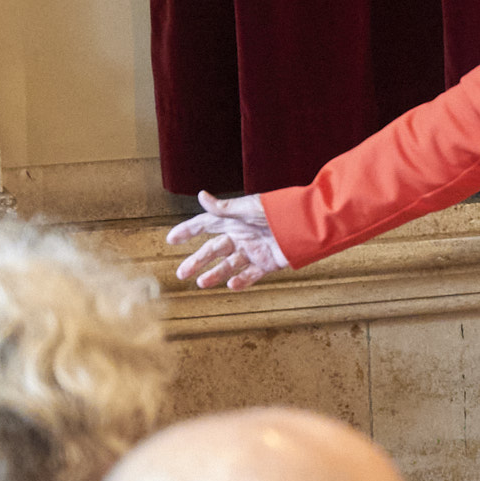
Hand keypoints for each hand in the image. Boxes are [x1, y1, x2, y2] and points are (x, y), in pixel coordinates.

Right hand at [168, 191, 289, 290]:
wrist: (308, 224)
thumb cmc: (278, 210)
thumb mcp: (249, 208)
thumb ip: (225, 207)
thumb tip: (200, 196)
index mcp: (234, 220)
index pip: (205, 225)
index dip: (188, 231)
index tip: (171, 239)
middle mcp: (241, 236)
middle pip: (214, 250)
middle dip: (196, 261)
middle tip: (180, 274)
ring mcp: (253, 250)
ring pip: (229, 265)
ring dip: (215, 274)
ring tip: (202, 283)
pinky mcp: (267, 263)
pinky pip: (251, 274)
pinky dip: (241, 281)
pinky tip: (231, 285)